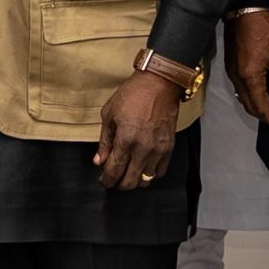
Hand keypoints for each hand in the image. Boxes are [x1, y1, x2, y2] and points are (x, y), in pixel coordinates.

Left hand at [94, 70, 181, 190]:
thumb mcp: (109, 115)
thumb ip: (105, 142)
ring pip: (145, 180)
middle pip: (129, 181)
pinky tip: (143, 167)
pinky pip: (160, 172)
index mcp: (125, 140)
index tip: (104, 181)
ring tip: (128, 174)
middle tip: (113, 180)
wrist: (159, 84)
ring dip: (135, 181)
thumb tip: (99, 161)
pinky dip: (150, 174)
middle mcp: (143, 149)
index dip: (106, 180)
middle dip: (118, 184)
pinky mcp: (169, 148)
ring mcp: (158, 150)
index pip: (114, 171)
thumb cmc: (133, 95)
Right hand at [226, 10, 268, 132]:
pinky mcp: (231, 65)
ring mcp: (232, 71)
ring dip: (259, 106)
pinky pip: (241, 88)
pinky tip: (265, 93)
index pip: (261, 106)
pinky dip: (253, 96)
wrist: (245, 8)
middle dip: (266, 116)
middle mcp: (238, 77)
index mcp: (250, 76)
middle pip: (250, 106)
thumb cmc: (264, 27)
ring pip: (244, 98)